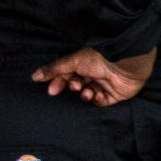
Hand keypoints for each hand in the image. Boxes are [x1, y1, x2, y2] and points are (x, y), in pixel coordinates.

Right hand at [33, 47, 151, 105]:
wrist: (127, 62)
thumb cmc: (100, 58)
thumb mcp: (73, 61)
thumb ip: (54, 69)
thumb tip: (34, 76)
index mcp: (84, 65)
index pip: (66, 76)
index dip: (59, 83)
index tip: (52, 90)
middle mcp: (93, 74)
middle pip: (76, 86)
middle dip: (72, 88)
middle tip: (74, 86)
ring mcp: (104, 85)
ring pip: (87, 94)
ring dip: (85, 94)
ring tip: (87, 90)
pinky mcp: (115, 94)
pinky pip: (102, 102)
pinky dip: (98, 100)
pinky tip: (98, 95)